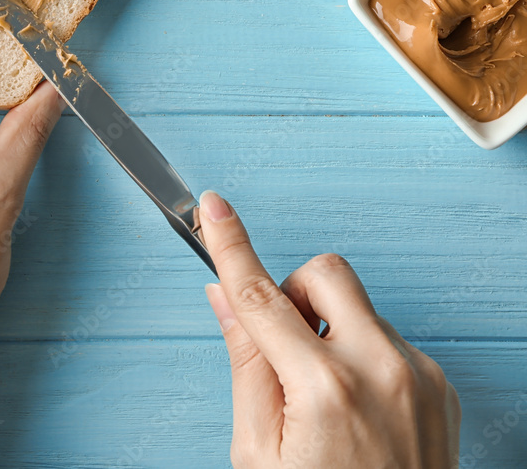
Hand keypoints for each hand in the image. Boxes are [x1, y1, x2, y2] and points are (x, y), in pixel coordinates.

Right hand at [198, 191, 460, 468]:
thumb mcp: (258, 452)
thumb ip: (245, 365)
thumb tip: (226, 301)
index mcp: (325, 389)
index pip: (262, 298)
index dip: (231, 246)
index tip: (214, 209)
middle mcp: (382, 370)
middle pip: (324, 274)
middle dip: (294, 296)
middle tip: (281, 345)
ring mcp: (419, 375)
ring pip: (357, 306)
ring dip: (328, 331)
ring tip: (320, 396)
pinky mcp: (440, 384)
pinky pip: (387, 338)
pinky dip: (360, 356)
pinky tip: (353, 407)